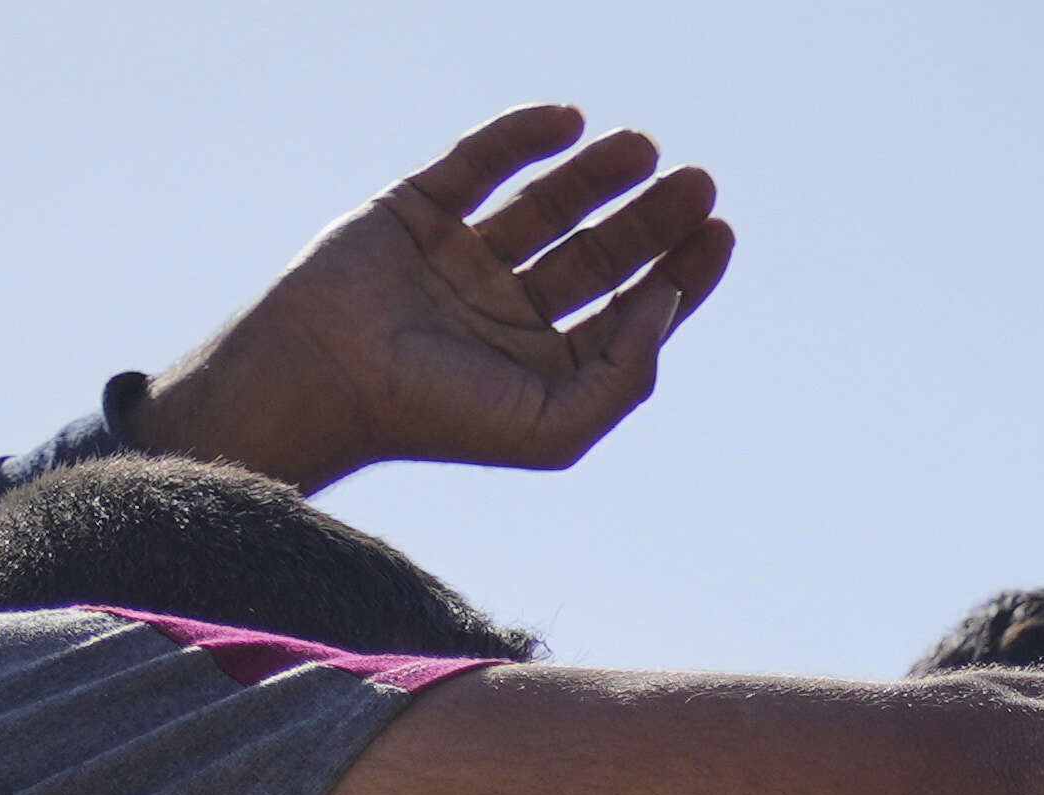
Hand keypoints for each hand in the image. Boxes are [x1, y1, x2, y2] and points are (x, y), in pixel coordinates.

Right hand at [141, 109, 732, 491]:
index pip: (630, 310)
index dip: (680, 271)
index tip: (719, 231)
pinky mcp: (418, 211)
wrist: (324, 379)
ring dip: (599, 172)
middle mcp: (509, 310)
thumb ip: (626, 375)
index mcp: (546, 364)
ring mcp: (463, 258)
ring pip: (547, 203)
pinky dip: (522, 136)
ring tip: (646, 147)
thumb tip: (669, 302)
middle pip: (601, 253)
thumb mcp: (556, 425)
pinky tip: (570, 120)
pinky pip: (478, 162)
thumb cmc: (439, 418)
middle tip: (699, 182)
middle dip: (652, 218)